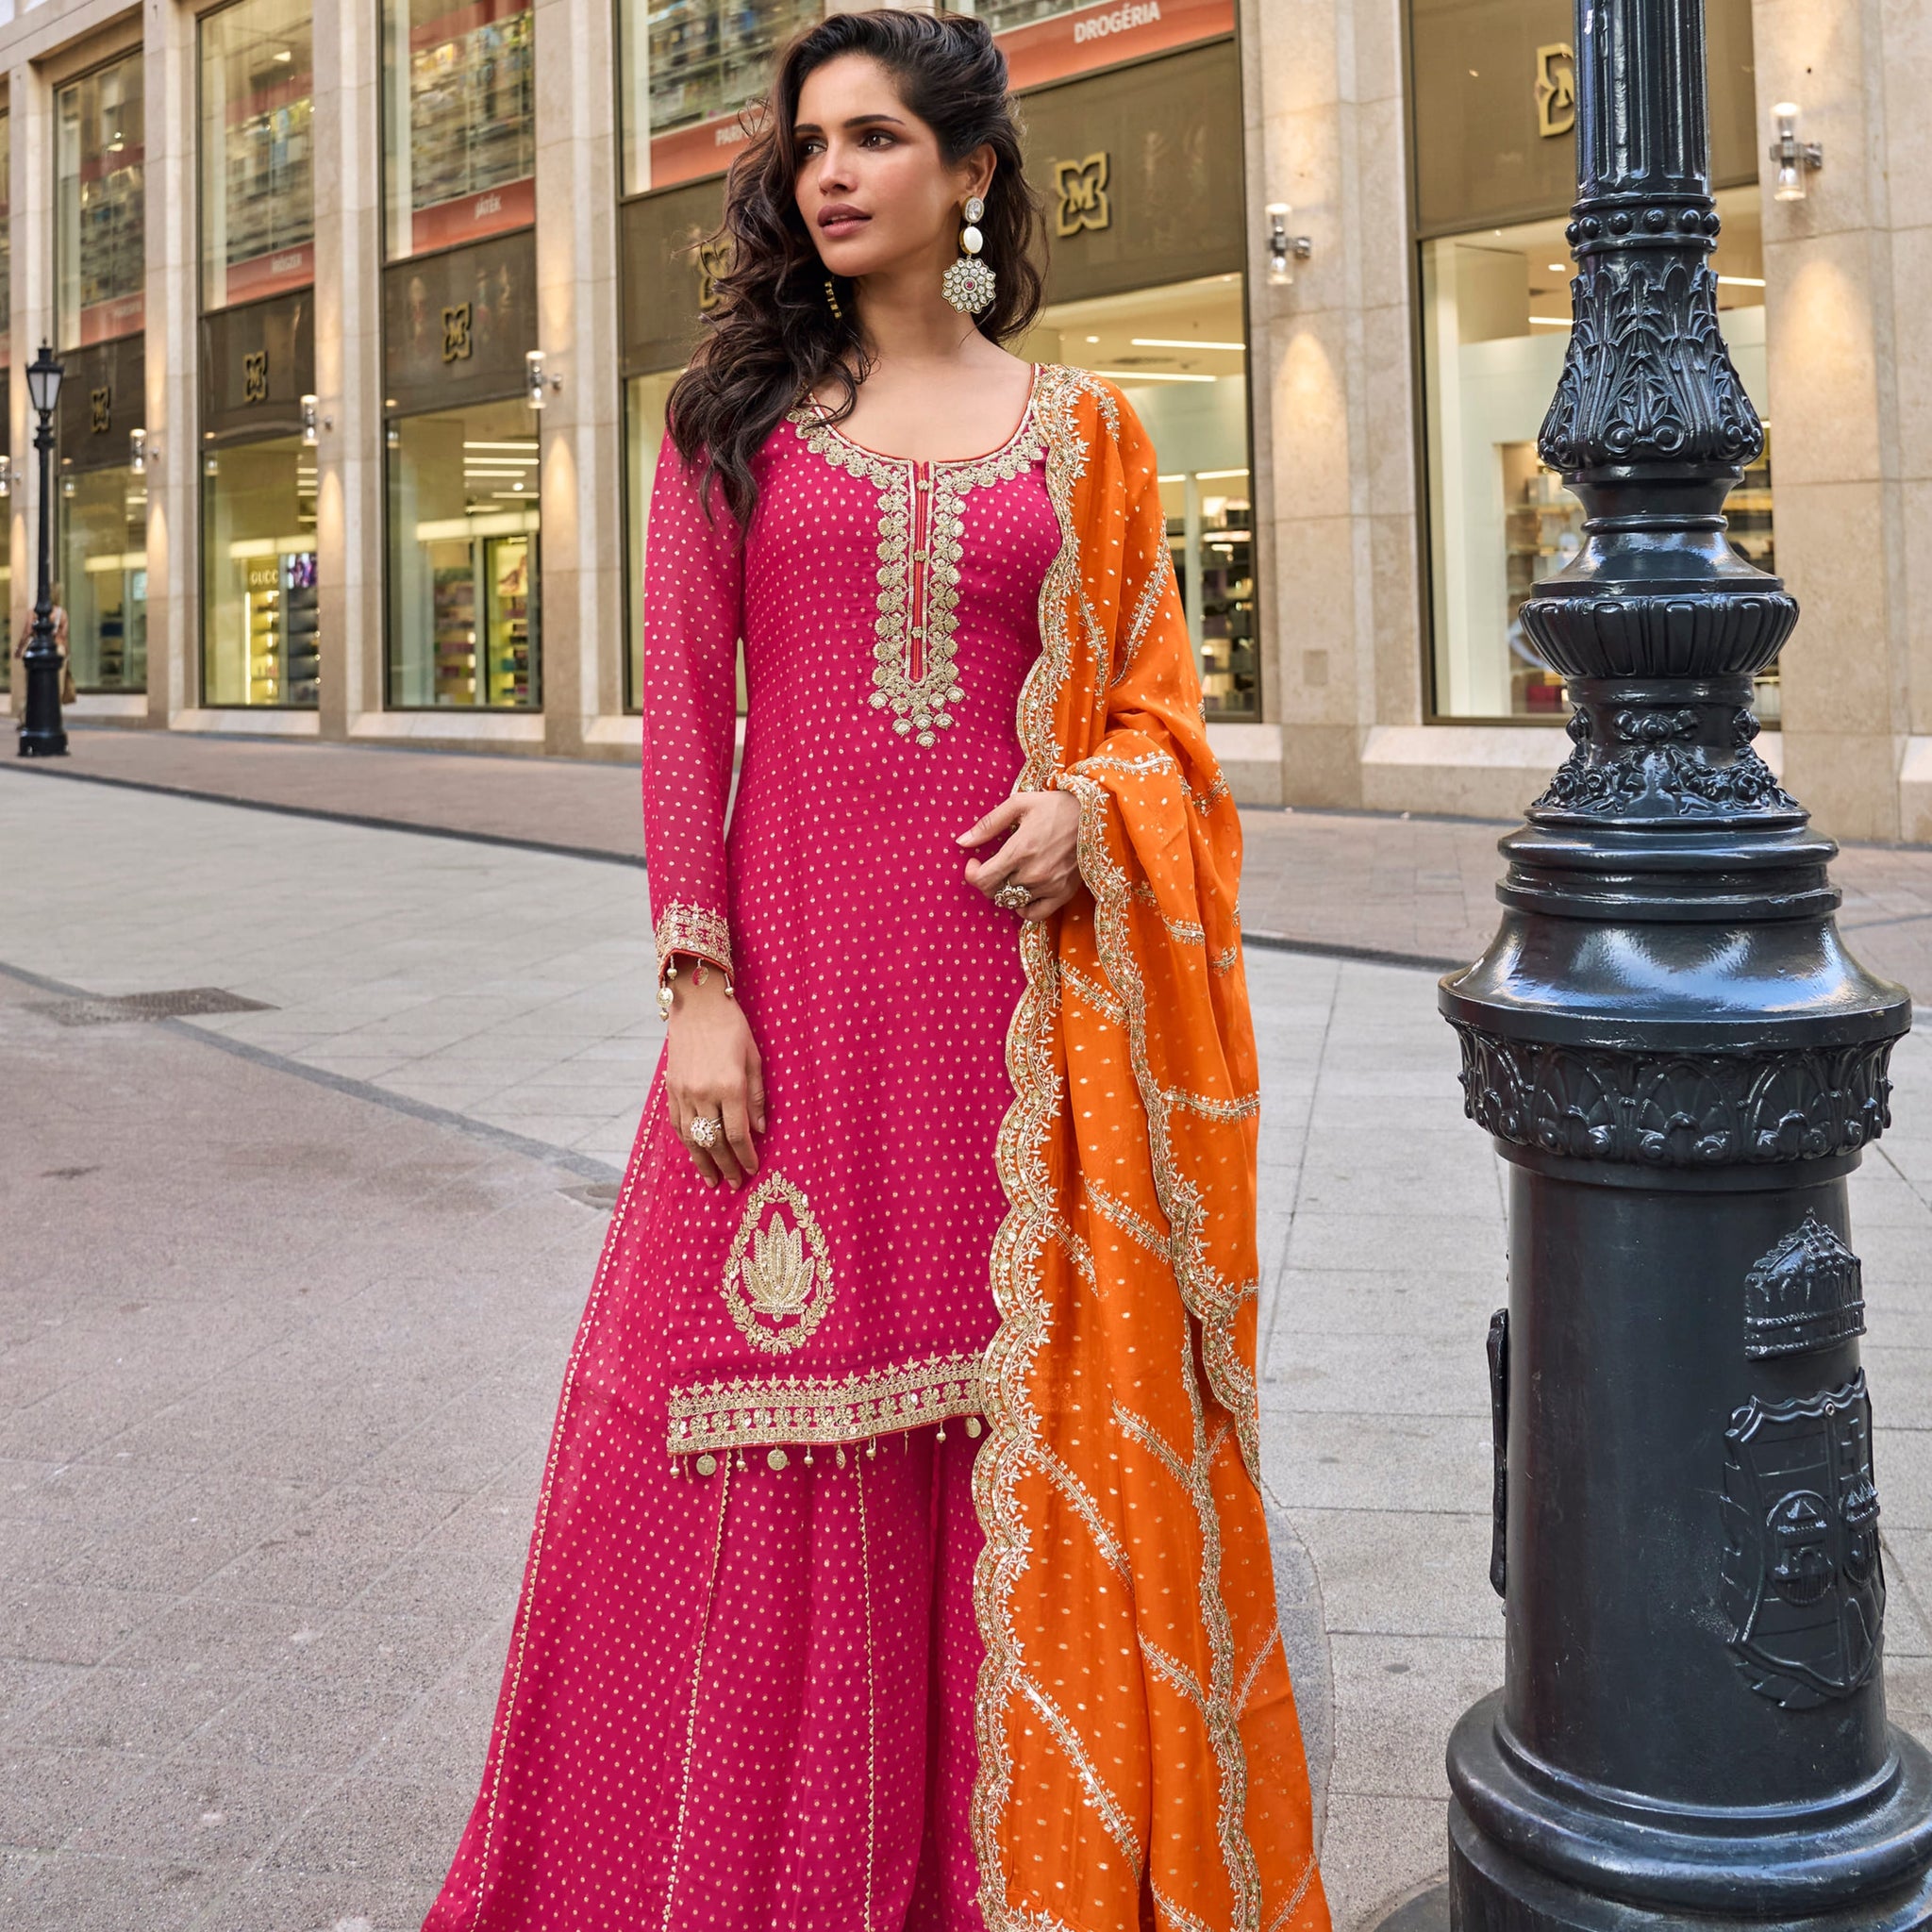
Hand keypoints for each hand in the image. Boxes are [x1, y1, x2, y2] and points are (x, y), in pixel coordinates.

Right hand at [664, 960, 765, 1188]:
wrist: (696, 1003)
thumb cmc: (732, 1027)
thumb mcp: (753, 1058)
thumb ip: (756, 1097)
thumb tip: (759, 1130)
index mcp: (730, 1087)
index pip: (737, 1134)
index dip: (745, 1156)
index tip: (752, 1169)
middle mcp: (704, 1094)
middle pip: (714, 1142)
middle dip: (725, 1165)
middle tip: (733, 1183)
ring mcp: (683, 1092)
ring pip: (692, 1138)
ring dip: (702, 1162)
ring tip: (711, 1179)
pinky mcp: (670, 1088)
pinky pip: (677, 1124)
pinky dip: (686, 1142)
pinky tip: (694, 1152)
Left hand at [957, 788, 1083, 922]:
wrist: (1095, 814)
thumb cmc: (1055, 806)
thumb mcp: (1019, 804)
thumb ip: (988, 824)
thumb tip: (962, 841)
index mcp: (1019, 850)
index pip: (983, 880)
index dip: (972, 873)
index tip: (974, 862)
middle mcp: (1033, 873)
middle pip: (995, 892)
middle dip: (987, 880)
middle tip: (993, 865)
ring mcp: (1049, 886)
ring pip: (1012, 901)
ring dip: (1006, 890)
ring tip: (1012, 873)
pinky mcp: (1063, 893)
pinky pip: (1035, 914)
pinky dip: (1024, 908)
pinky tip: (1023, 893)